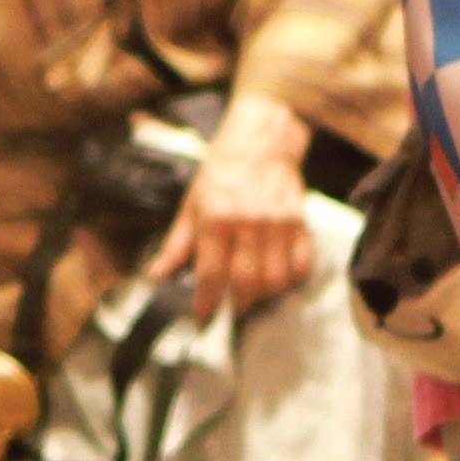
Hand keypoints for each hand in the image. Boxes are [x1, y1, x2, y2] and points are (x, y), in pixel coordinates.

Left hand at [152, 132, 316, 314]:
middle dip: (237, 304)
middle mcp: (248, 224)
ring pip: (276, 279)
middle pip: (247, 282)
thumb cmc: (220, 174)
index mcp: (216, 219)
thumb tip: (157, 275)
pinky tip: (279, 278)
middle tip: (231, 309)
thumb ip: (176, 244)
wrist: (259, 143)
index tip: (202, 317)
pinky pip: (302, 265)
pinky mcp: (300, 223)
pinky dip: (292, 279)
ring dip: (265, 295)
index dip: (205, 301)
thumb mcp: (191, 205)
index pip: (210, 273)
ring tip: (254, 295)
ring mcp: (278, 224)